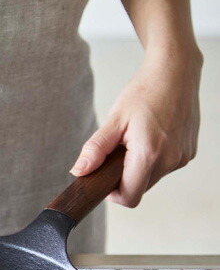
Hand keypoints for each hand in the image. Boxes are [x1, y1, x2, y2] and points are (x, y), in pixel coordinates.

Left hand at [70, 46, 201, 206]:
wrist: (175, 72)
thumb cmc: (144, 92)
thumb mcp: (114, 120)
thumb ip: (95, 149)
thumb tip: (79, 172)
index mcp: (150, 154)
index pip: (129, 197)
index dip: (112, 193)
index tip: (104, 177)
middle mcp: (171, 159)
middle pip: (139, 189)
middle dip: (124, 177)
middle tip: (118, 151)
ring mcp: (183, 157)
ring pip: (151, 179)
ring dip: (139, 168)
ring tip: (135, 141)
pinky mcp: (189, 153)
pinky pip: (165, 168)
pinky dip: (154, 160)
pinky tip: (152, 137)